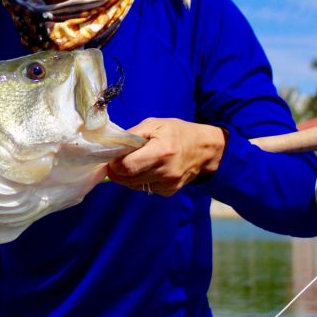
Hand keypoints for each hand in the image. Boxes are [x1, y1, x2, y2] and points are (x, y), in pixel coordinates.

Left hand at [107, 118, 226, 195]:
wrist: (205, 149)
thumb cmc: (177, 133)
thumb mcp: (154, 125)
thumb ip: (131, 135)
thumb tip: (112, 146)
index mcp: (161, 152)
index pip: (127, 166)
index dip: (114, 163)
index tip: (111, 157)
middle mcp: (165, 172)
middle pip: (127, 179)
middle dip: (117, 171)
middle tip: (116, 161)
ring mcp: (168, 184)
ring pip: (133, 186)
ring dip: (127, 176)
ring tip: (133, 162)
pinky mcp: (169, 192)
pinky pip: (144, 188)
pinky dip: (139, 180)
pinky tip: (146, 169)